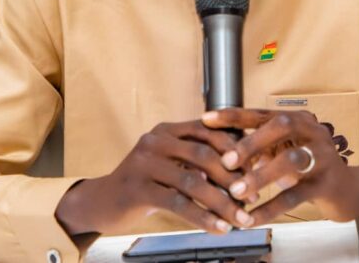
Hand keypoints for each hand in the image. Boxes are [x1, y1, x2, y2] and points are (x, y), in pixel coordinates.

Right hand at [55, 120, 254, 236]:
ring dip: (222, 203)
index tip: (256, 169)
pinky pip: (178, 203)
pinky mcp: (137, 188)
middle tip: (253, 198)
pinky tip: (218, 228)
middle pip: (204, 154)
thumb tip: (244, 171)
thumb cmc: (146, 183)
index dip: (235, 149)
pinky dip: (202, 217)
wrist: (102, 202)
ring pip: (193, 181)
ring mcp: (144, 163)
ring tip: (241, 219)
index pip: (209, 130)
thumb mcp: (171, 163)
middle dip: (233, 178)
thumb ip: (198, 160)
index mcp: (168, 130)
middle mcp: (156, 140)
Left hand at [202, 108, 358, 225]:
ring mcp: (323, 156)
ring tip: (237, 192)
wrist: (348, 189)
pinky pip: (296, 195)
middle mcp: (312, 131)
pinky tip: (252, 217)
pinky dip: (271, 207)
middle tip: (227, 161)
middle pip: (280, 126)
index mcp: (297, 119)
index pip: (261, 113)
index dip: (234, 116)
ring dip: (261, 176)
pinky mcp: (327, 183)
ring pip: (290, 160)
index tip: (207, 119)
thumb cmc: (308, 167)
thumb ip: (258, 149)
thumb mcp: (283, 151)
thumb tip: (219, 153)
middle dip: (251, 142)